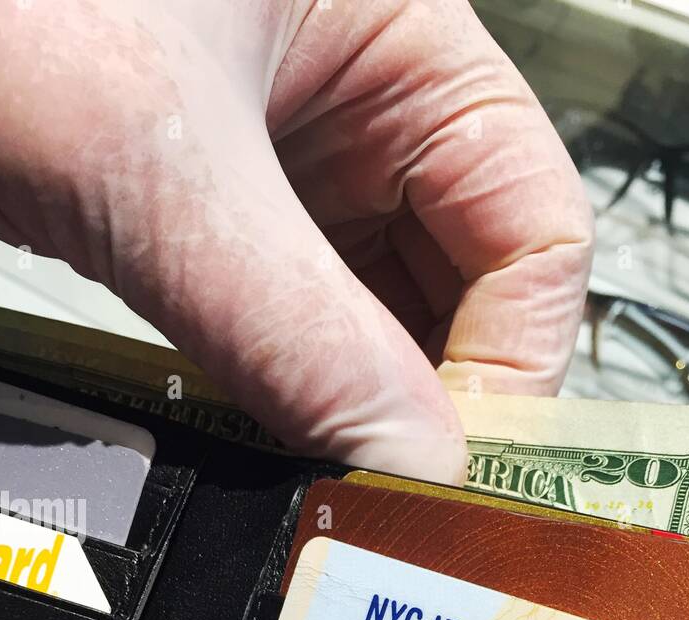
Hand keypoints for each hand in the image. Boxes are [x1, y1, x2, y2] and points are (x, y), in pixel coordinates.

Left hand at [0, 0, 592, 478]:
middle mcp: (351, 95)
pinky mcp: (195, 212)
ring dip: (354, 406)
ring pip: (369, 316)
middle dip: (432, 398)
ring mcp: (274, 160)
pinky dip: (281, 391)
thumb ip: (298, 330)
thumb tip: (407, 465)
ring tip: (335, 487)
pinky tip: (270, 443)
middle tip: (399, 503)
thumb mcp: (158, 160)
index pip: (530, 227)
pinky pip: (279, 323)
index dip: (513, 358)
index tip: (458, 465)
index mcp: (399, 33)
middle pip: (460, 286)